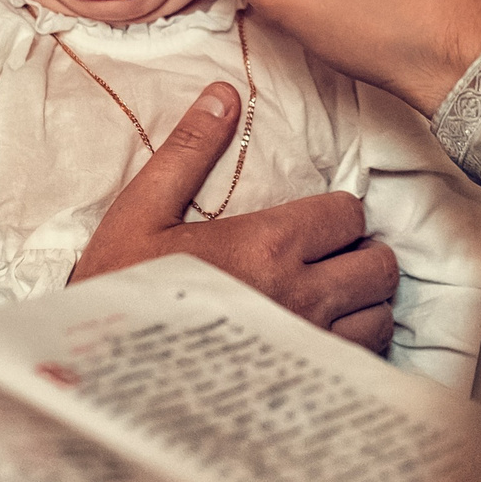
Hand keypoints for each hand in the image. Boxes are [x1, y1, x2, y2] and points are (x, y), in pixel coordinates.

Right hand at [73, 81, 399, 354]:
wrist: (102, 374)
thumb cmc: (120, 290)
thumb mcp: (143, 212)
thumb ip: (189, 151)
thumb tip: (224, 95)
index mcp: (267, 244)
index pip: (348, 215)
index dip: (337, 214)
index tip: (315, 222)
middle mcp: (300, 295)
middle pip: (378, 267)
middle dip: (362, 255)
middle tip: (332, 257)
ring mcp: (307, 346)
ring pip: (377, 318)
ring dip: (363, 303)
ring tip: (332, 298)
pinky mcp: (304, 386)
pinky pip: (359, 363)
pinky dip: (352, 347)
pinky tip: (323, 340)